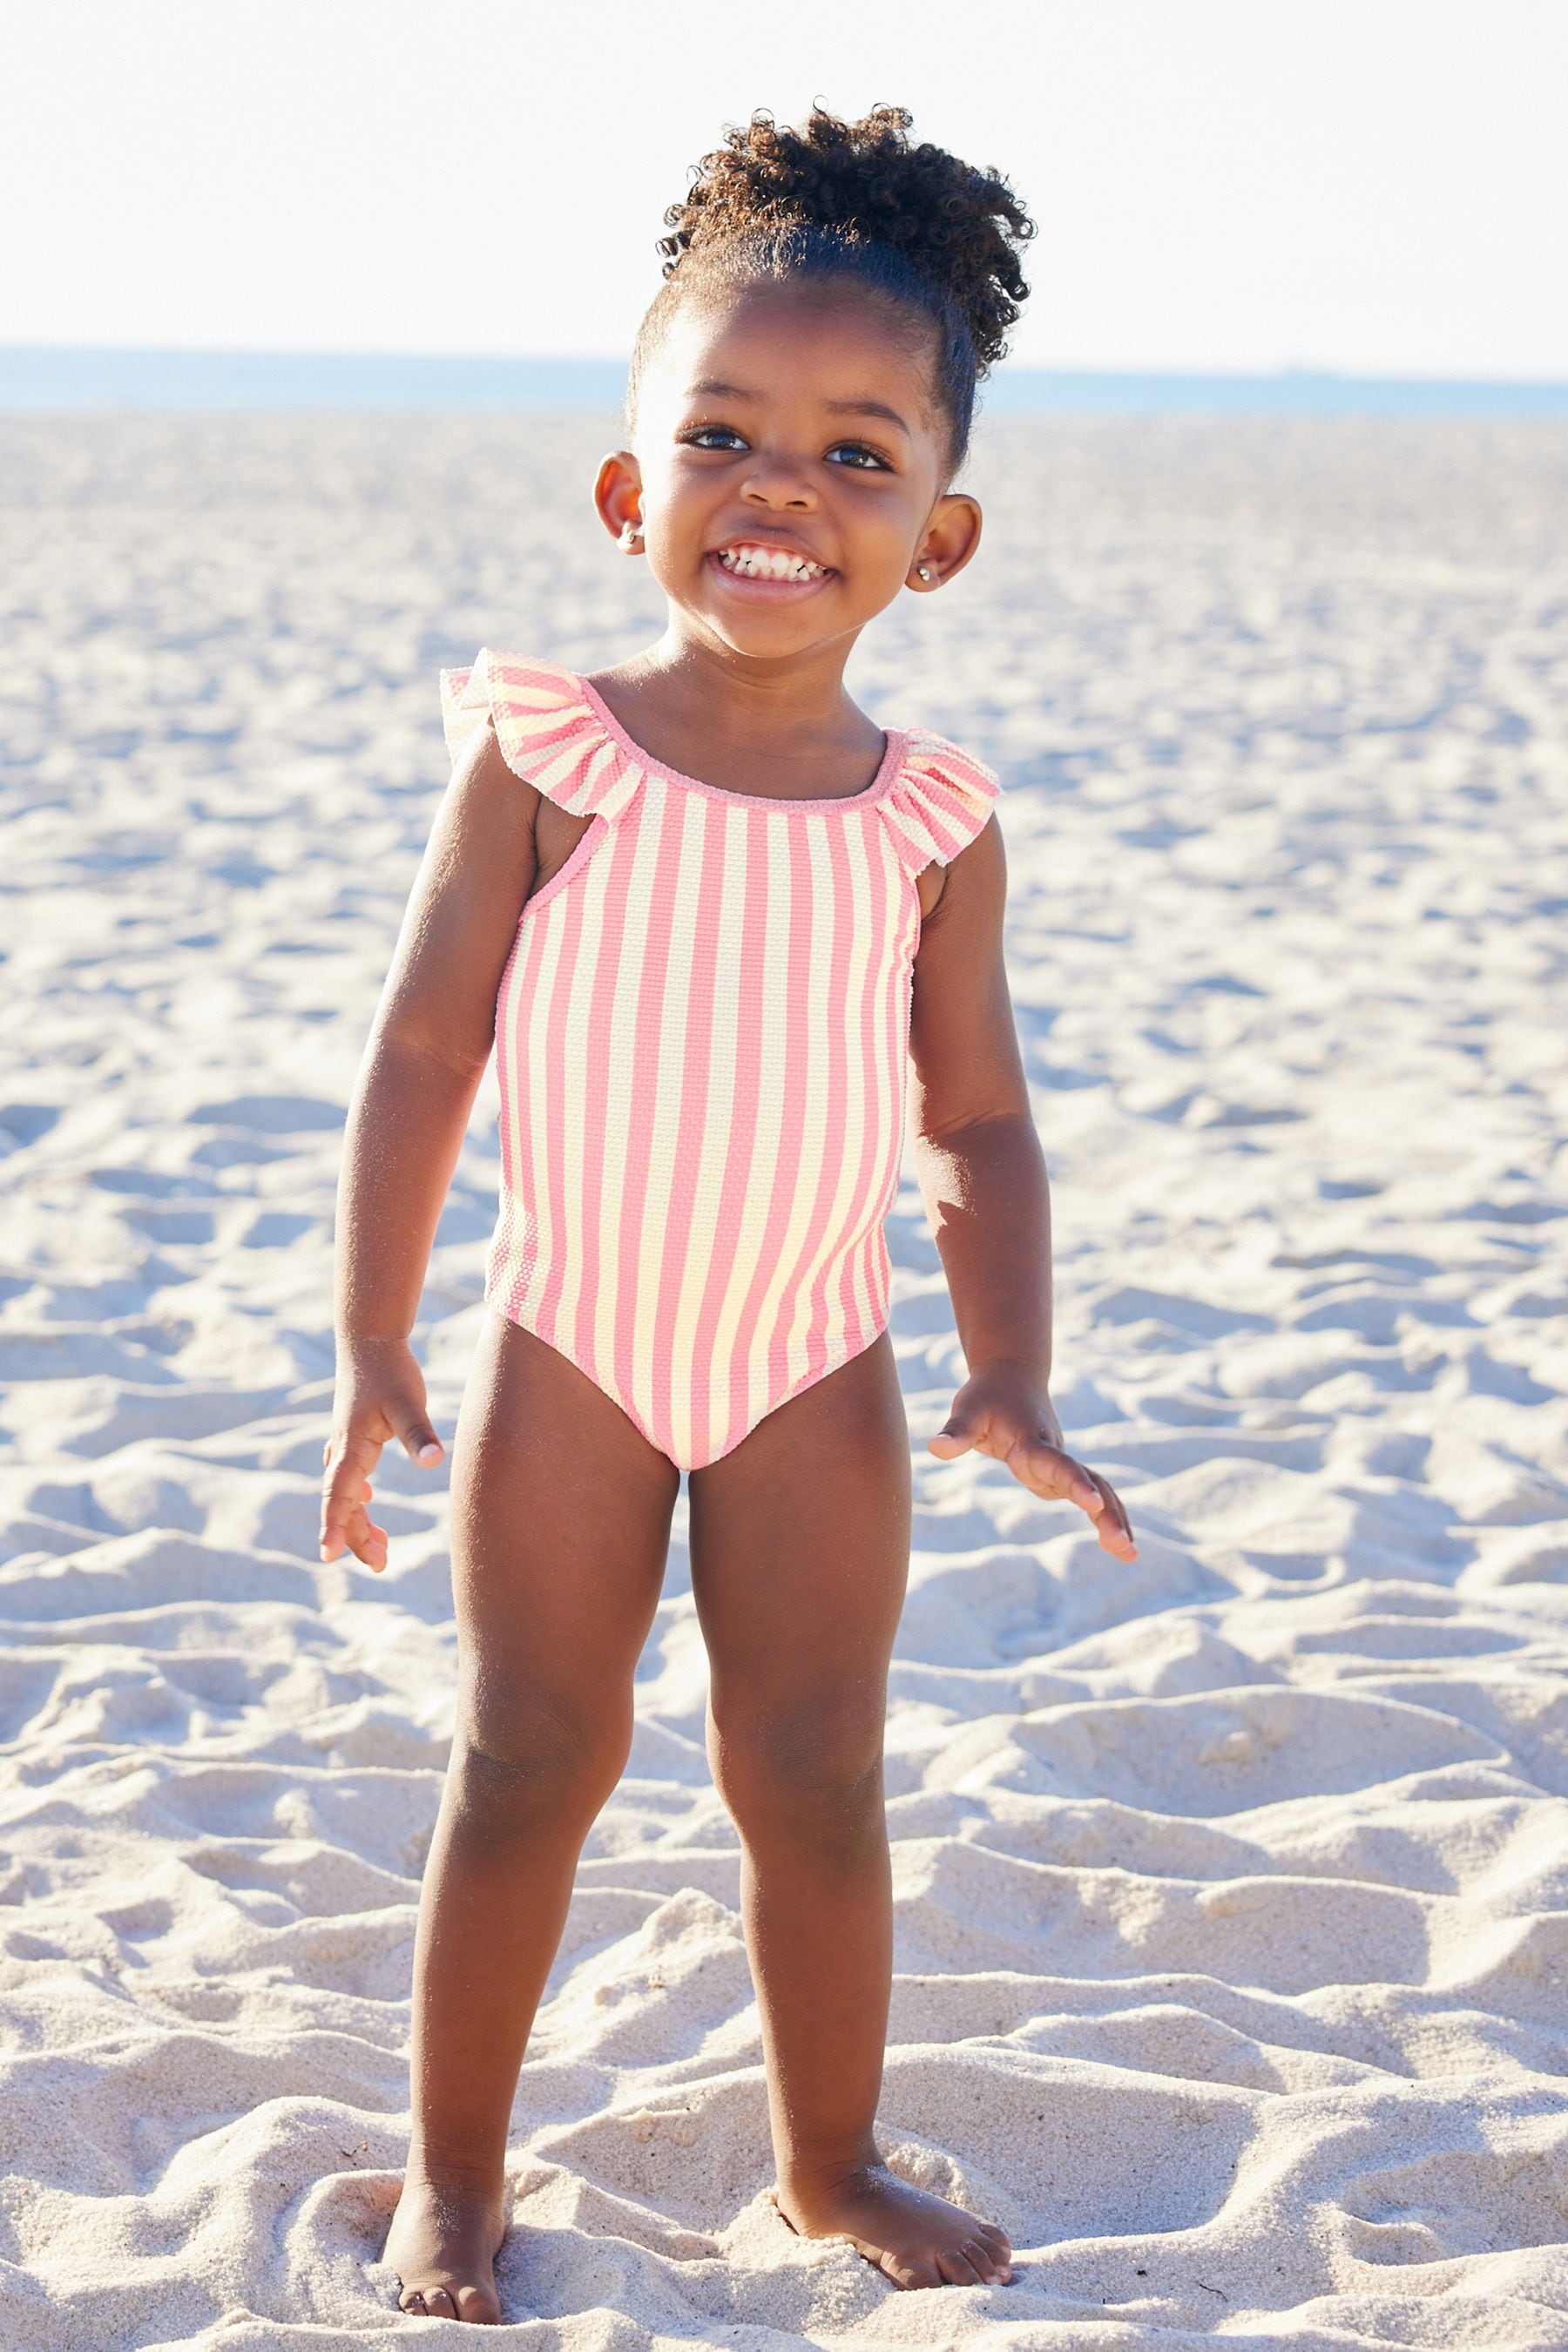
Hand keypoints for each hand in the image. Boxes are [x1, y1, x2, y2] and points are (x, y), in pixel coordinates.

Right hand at [320, 1339, 444, 1570]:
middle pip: (343, 1504)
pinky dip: (357, 1500)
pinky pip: (348, 1479)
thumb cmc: (390, 1370)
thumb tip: (434, 1462)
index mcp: (352, 1448)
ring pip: (344, 1494)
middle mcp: (343, 1451)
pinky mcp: (353, 1438)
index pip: (339, 1496)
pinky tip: (369, 1505)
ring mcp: (345, 1445)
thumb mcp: (409, 1402)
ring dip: (358, 1523)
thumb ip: (419, 1433)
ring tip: (382, 1550)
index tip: (327, 1557)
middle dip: (356, 1537)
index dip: (333, 1527)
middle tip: (382, 1564)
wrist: (370, 1339)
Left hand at [928, 1364, 1136, 1559]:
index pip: (1056, 1465)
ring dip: (1116, 1519)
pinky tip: (1119, 1545)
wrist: (1013, 1375)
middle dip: (1106, 1514)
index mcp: (1031, 1443)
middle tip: (1123, 1546)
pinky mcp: (1063, 1470)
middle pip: (1088, 1483)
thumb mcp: (967, 1410)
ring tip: (1130, 1555)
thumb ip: (955, 1432)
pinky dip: (1109, 1514)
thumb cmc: (986, 1395)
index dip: (1073, 1482)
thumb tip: (935, 1448)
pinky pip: (1094, 1492)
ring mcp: (1062, 1462)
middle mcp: (1053, 1453)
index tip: (1092, 1502)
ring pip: (1099, 1489)